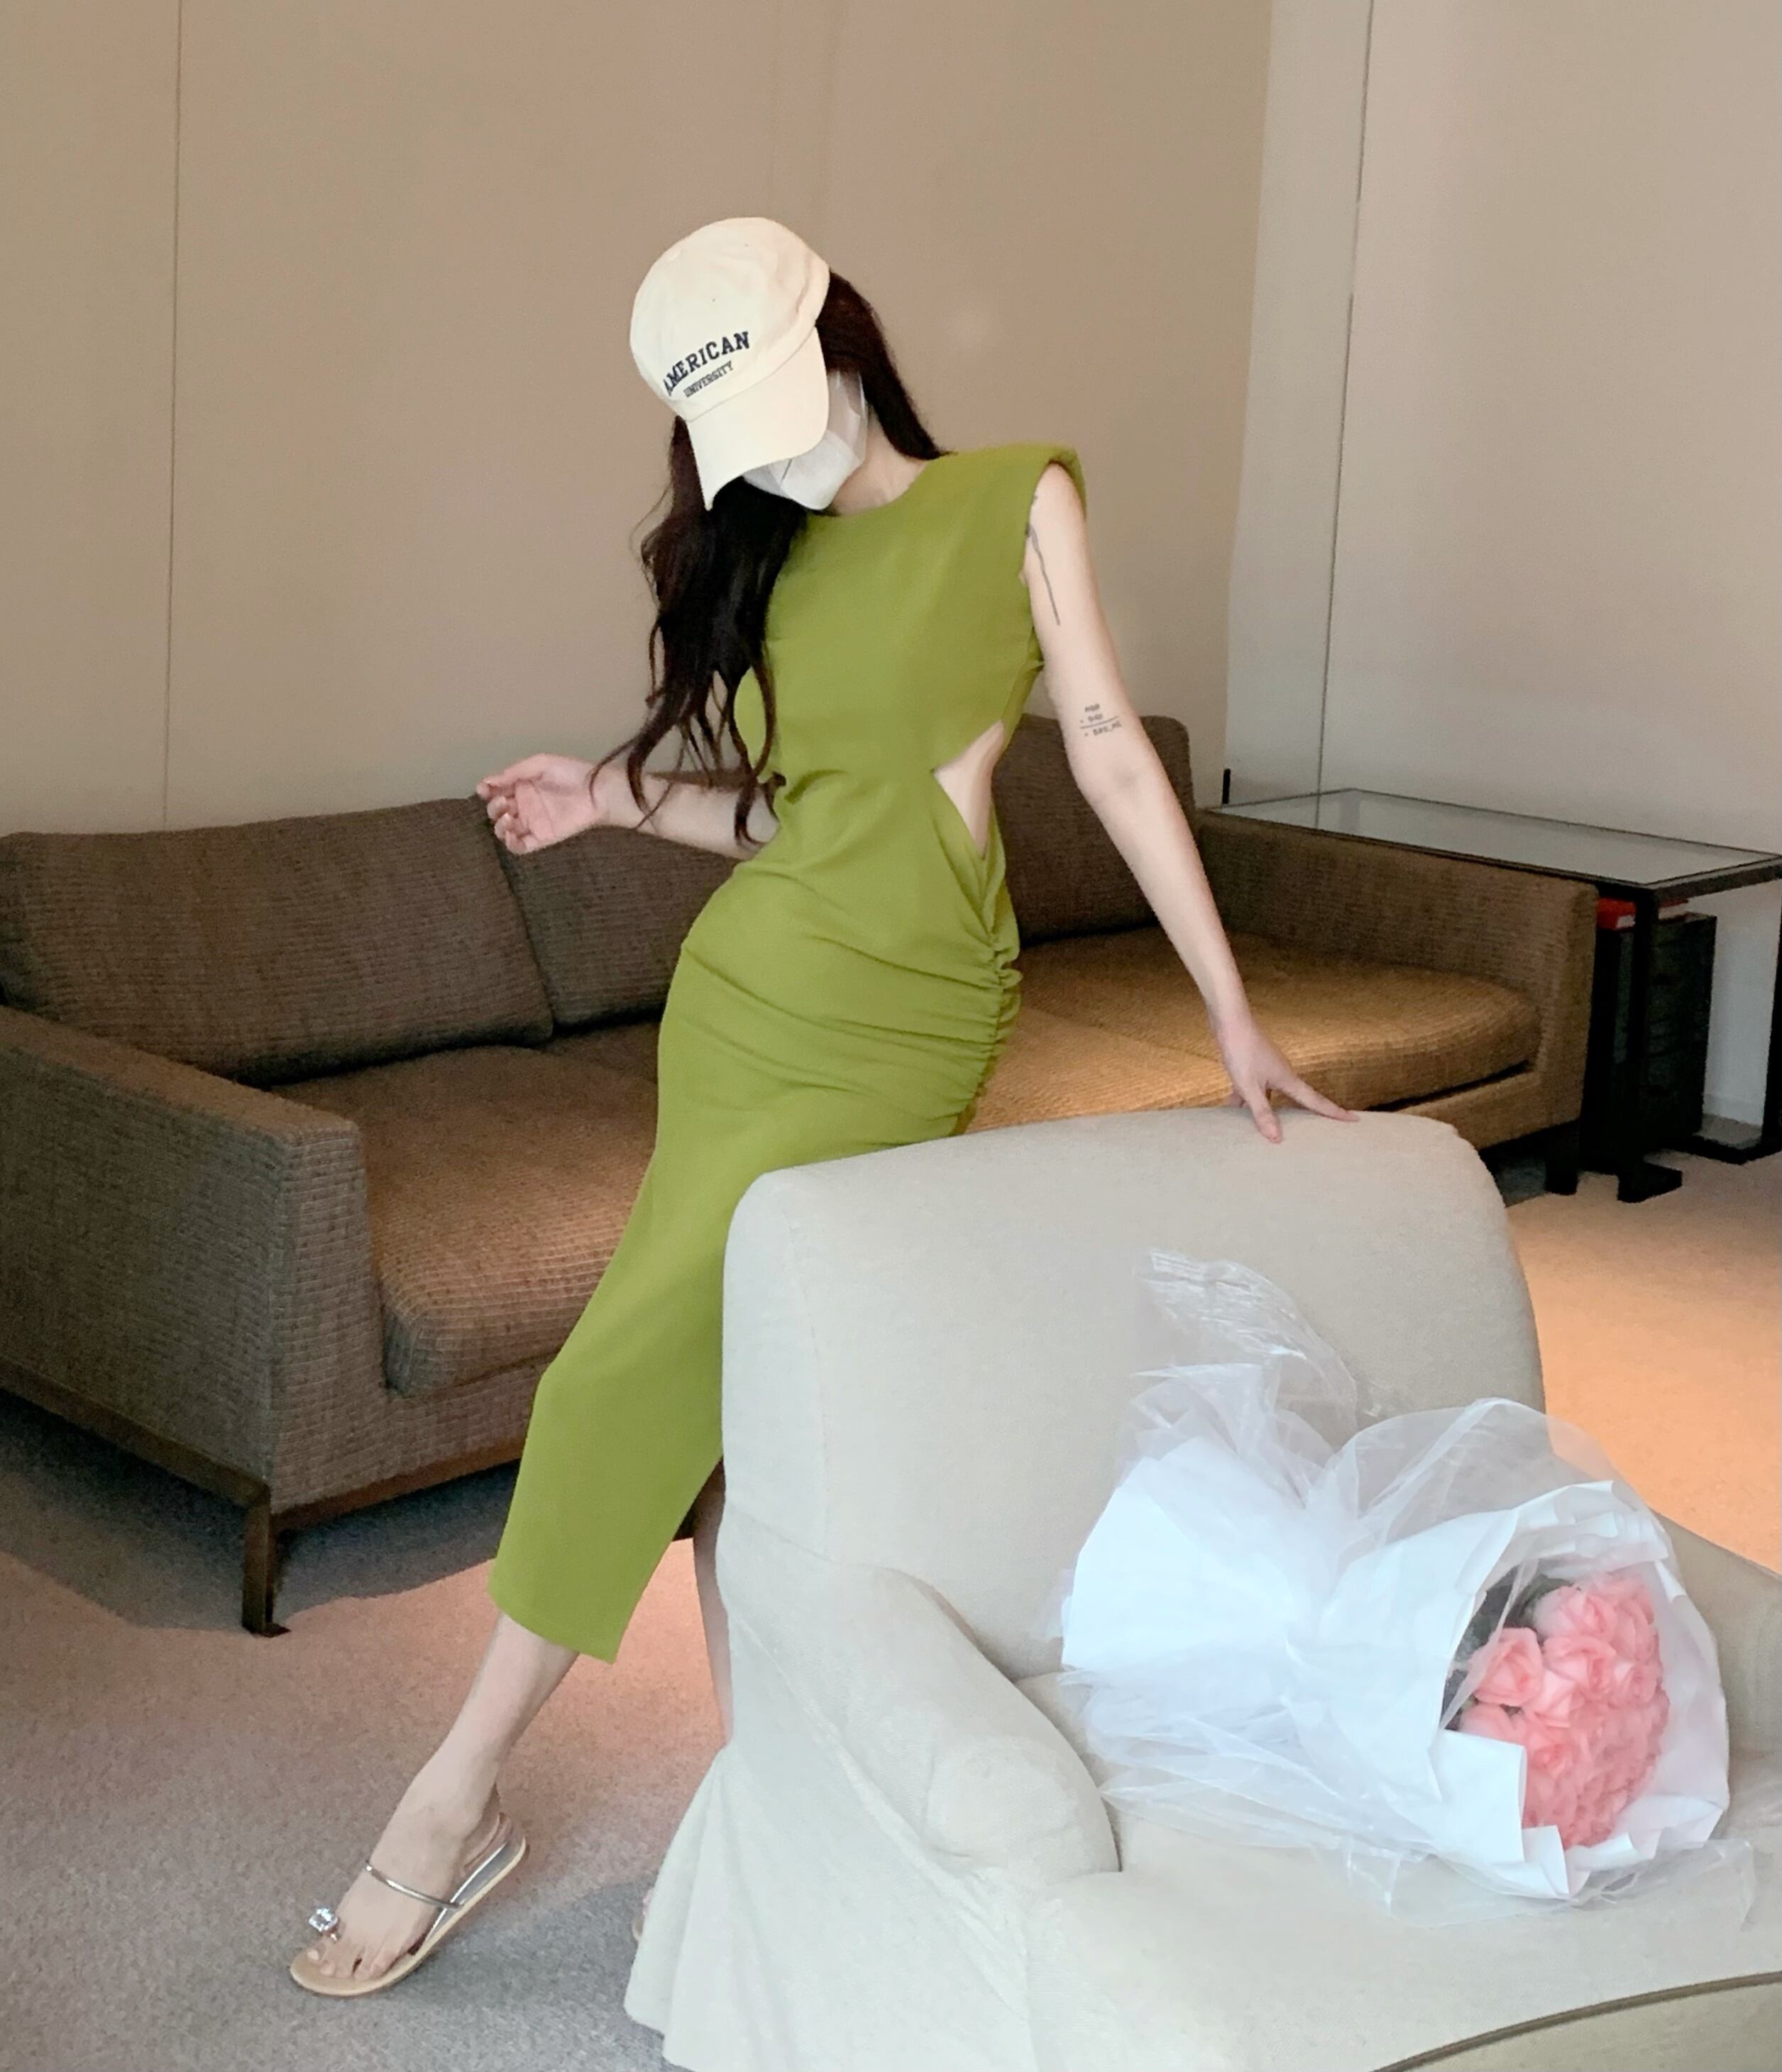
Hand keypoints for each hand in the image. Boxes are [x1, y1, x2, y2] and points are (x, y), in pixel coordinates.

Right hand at [476, 754, 610, 853]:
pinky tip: (511, 834)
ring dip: (499, 825)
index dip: (486, 791)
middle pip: (497, 811)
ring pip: (504, 830)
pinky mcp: (541, 838)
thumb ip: (515, 772)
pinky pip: (520, 846)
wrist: (596, 792)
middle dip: (494, 807)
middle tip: (505, 802)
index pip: (495, 791)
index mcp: (521, 785)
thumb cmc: (571, 773)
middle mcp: (523, 805)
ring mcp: (531, 823)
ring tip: (509, 817)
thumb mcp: (540, 763)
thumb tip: (488, 781)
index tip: (484, 789)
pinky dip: (510, 843)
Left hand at [1214, 1012, 1354, 1142]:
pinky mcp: (1255, 1064)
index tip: (1354, 1118)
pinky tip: (1233, 1108)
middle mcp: (1283, 1074)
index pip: (1316, 1101)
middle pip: (1299, 1099)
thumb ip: (1262, 1112)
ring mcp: (1269, 1068)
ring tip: (1269, 1127)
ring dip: (1270, 1109)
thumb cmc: (1241, 1051)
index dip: (1335, 1112)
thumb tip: (1277, 1138)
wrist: (1230, 1021)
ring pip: (1273, 1095)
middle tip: (1323, 1128)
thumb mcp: (1249, 1086)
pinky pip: (1256, 1087)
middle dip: (1307, 1114)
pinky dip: (1248, 1098)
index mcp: (1288, 1080)